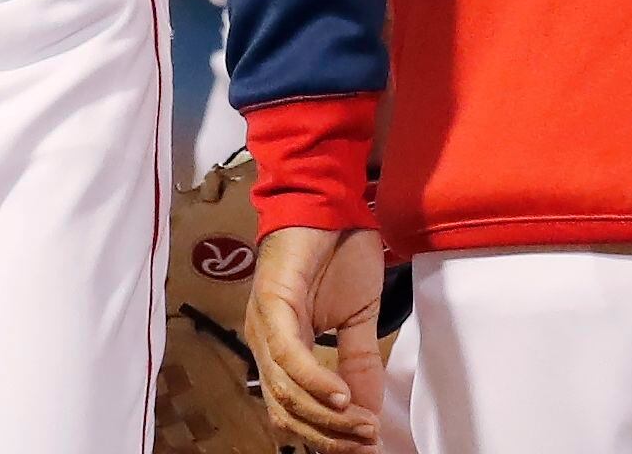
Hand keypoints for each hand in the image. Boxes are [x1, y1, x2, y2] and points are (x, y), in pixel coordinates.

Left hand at [246, 226, 386, 451]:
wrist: (334, 201)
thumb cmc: (340, 252)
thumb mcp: (358, 320)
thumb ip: (358, 365)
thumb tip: (368, 414)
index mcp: (280, 348)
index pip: (292, 412)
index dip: (326, 438)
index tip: (366, 448)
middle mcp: (264, 342)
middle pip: (286, 412)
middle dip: (329, 437)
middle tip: (367, 443)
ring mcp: (263, 324)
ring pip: (285, 392)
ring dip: (326, 418)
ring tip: (362, 425)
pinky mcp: (271, 302)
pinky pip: (288, 356)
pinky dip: (315, 382)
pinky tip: (341, 397)